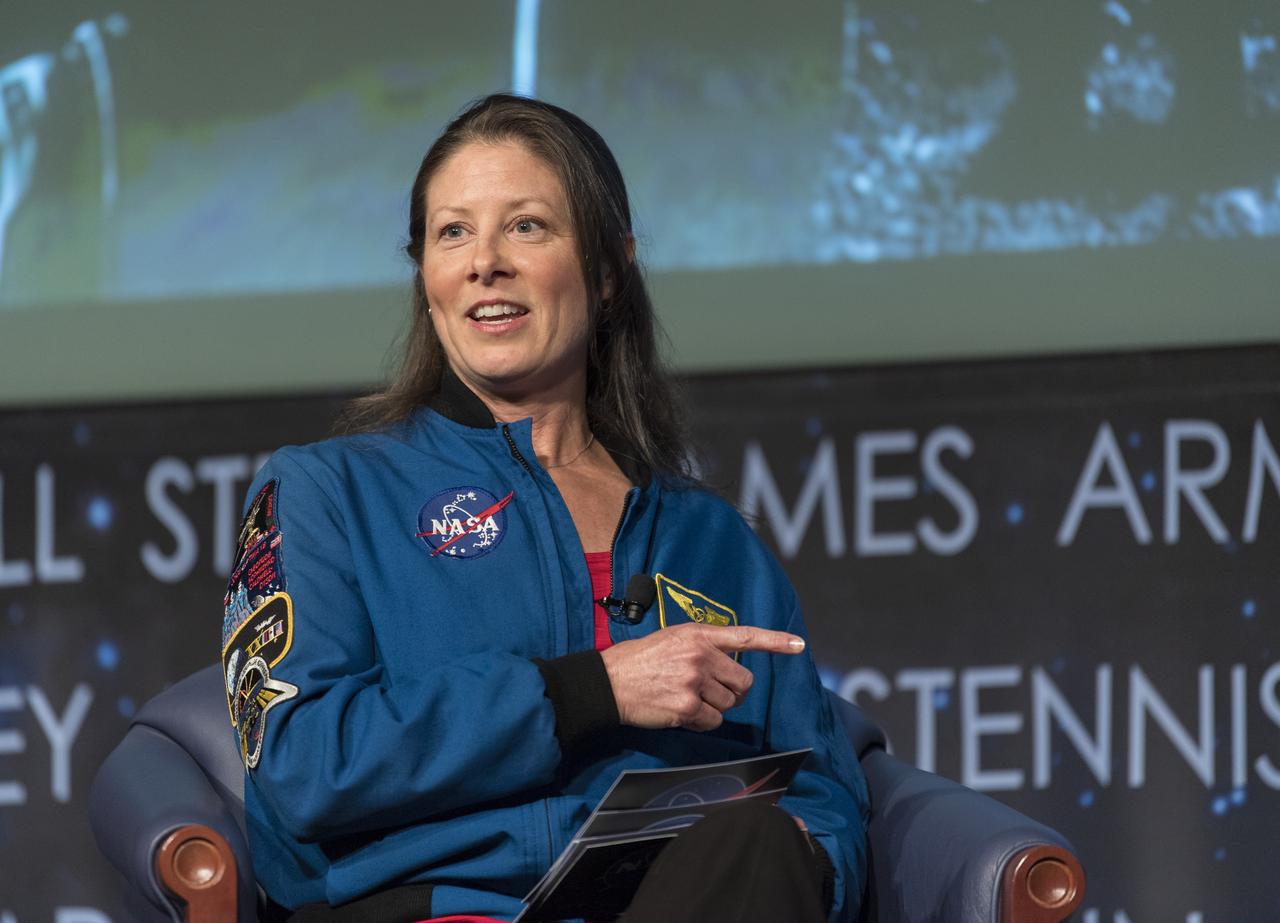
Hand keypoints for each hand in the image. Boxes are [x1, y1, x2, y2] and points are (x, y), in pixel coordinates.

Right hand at [600, 623, 805, 730]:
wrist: (607, 681)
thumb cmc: (638, 660)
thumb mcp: (672, 639)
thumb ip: (702, 646)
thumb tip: (727, 666)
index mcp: (698, 635)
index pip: (744, 636)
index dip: (775, 641)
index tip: (799, 645)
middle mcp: (700, 656)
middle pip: (743, 683)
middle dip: (733, 692)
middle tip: (712, 692)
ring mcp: (694, 682)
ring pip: (729, 705)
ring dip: (714, 708)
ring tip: (688, 699)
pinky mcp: (686, 707)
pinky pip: (712, 721)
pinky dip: (701, 721)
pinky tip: (681, 712)